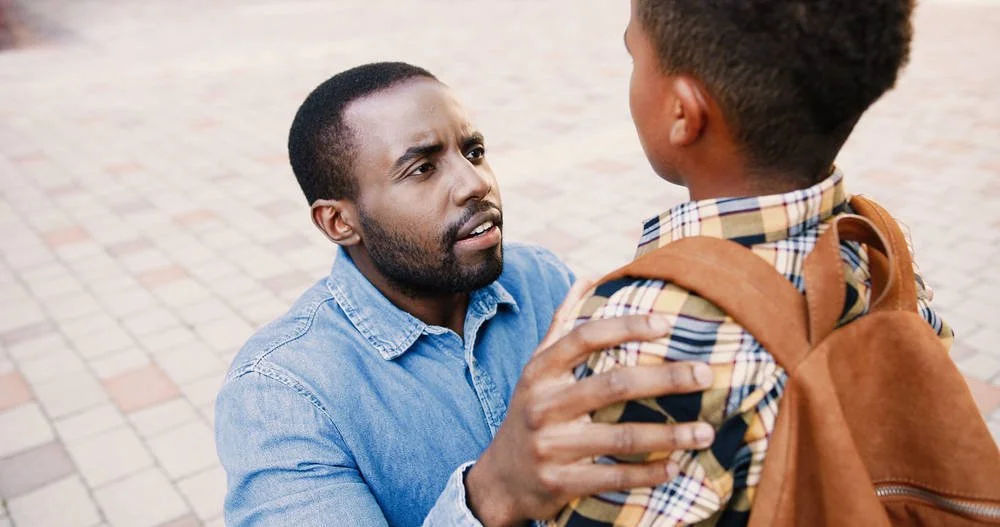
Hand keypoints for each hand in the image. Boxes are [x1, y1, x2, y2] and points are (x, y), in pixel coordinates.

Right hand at [465, 282, 714, 525]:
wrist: (500, 479)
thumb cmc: (531, 412)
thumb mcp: (537, 368)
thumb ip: (562, 324)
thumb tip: (589, 276)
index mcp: (540, 371)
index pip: (584, 338)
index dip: (626, 327)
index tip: (667, 324)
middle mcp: (542, 405)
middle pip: (613, 385)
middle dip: (666, 378)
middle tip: (705, 374)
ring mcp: (550, 446)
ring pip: (621, 437)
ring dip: (669, 435)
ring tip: (707, 431)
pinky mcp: (560, 483)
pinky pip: (613, 478)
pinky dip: (648, 474)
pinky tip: (676, 467)